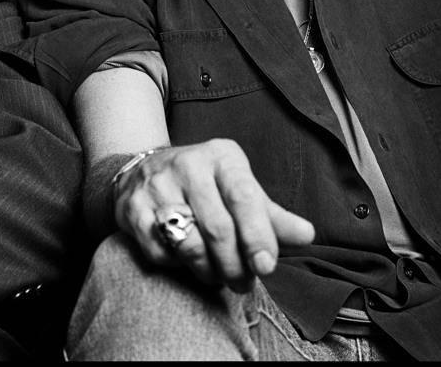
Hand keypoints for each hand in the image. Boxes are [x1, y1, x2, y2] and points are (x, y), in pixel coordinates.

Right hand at [114, 139, 314, 292]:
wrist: (143, 170)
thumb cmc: (205, 185)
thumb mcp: (238, 187)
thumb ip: (271, 215)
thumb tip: (307, 235)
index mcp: (220, 157)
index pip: (243, 197)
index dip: (258, 234)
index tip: (266, 265)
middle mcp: (187, 165)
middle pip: (218, 228)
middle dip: (235, 266)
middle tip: (243, 282)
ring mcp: (156, 186)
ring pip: (190, 245)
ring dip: (209, 271)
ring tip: (217, 274)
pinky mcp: (133, 209)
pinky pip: (162, 253)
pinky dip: (178, 266)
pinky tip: (185, 257)